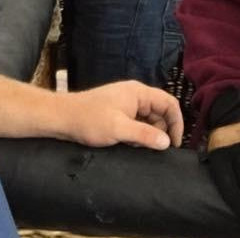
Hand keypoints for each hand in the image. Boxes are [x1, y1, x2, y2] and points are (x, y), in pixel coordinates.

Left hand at [59, 80, 182, 149]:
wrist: (62, 118)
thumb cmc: (89, 120)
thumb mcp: (119, 129)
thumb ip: (144, 135)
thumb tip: (167, 142)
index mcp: (138, 92)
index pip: (169, 103)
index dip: (176, 123)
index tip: (175, 144)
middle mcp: (135, 95)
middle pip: (160, 112)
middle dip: (160, 131)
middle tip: (151, 148)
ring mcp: (126, 103)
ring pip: (148, 120)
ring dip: (147, 134)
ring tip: (135, 145)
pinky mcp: (119, 112)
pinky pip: (137, 123)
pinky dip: (137, 134)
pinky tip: (127, 143)